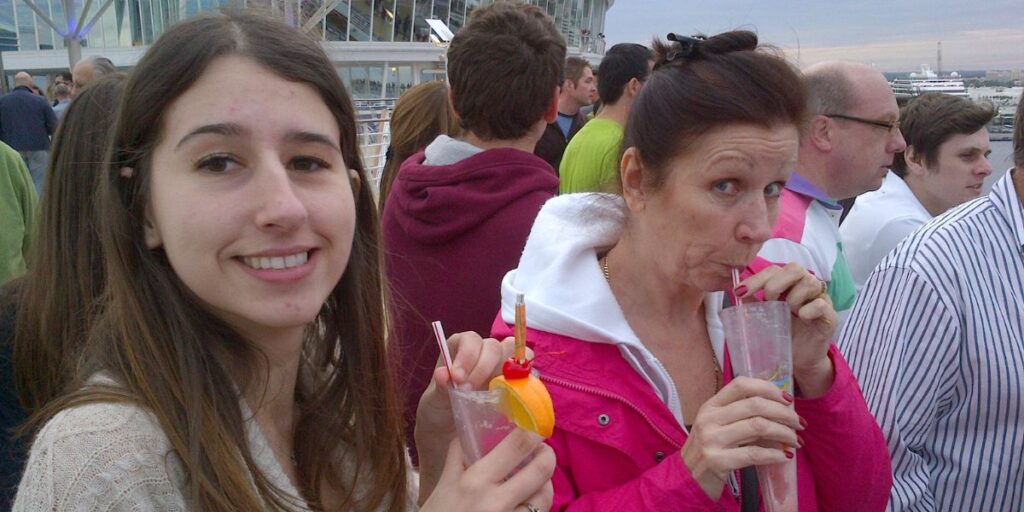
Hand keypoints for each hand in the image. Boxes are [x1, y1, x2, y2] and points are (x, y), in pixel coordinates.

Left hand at [416, 332, 514, 503]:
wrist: (450, 438)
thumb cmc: (439, 414)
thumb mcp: (433, 403)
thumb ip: (440, 388)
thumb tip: (443, 374)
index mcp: (459, 351)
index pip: (468, 339)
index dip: (467, 353)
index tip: (458, 377)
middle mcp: (482, 356)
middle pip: (494, 346)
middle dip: (484, 366)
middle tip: (469, 391)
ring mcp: (501, 369)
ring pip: (516, 355)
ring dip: (509, 371)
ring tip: (498, 393)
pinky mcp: (516, 385)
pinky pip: (529, 376)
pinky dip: (526, 383)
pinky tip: (515, 400)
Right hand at [421, 430, 554, 511]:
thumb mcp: (443, 486)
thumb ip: (457, 457)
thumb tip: (467, 431)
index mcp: (476, 481)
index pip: (518, 445)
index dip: (534, 433)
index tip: (535, 427)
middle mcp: (497, 501)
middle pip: (541, 469)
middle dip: (547, 455)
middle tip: (541, 450)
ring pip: (545, 496)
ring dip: (544, 484)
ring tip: (535, 480)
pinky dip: (535, 507)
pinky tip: (525, 503)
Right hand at [681, 377, 803, 499]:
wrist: (687, 477)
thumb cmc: (708, 449)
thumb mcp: (717, 425)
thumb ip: (740, 414)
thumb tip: (779, 407)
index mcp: (710, 405)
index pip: (741, 385)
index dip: (768, 388)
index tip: (788, 399)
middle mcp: (709, 419)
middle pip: (755, 405)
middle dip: (784, 413)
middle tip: (800, 423)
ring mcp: (712, 440)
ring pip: (758, 427)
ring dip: (784, 433)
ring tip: (796, 441)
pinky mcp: (718, 461)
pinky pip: (754, 454)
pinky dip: (775, 454)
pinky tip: (786, 456)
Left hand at [736, 262, 835, 396]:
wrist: (799, 359)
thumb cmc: (782, 334)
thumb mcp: (764, 317)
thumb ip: (754, 303)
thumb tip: (737, 291)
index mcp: (789, 284)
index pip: (774, 270)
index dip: (756, 278)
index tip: (740, 292)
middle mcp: (806, 287)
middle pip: (795, 268)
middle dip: (776, 284)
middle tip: (769, 301)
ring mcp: (820, 300)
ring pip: (810, 282)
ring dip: (794, 297)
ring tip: (789, 313)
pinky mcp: (830, 317)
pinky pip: (822, 304)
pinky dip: (809, 310)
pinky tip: (802, 318)